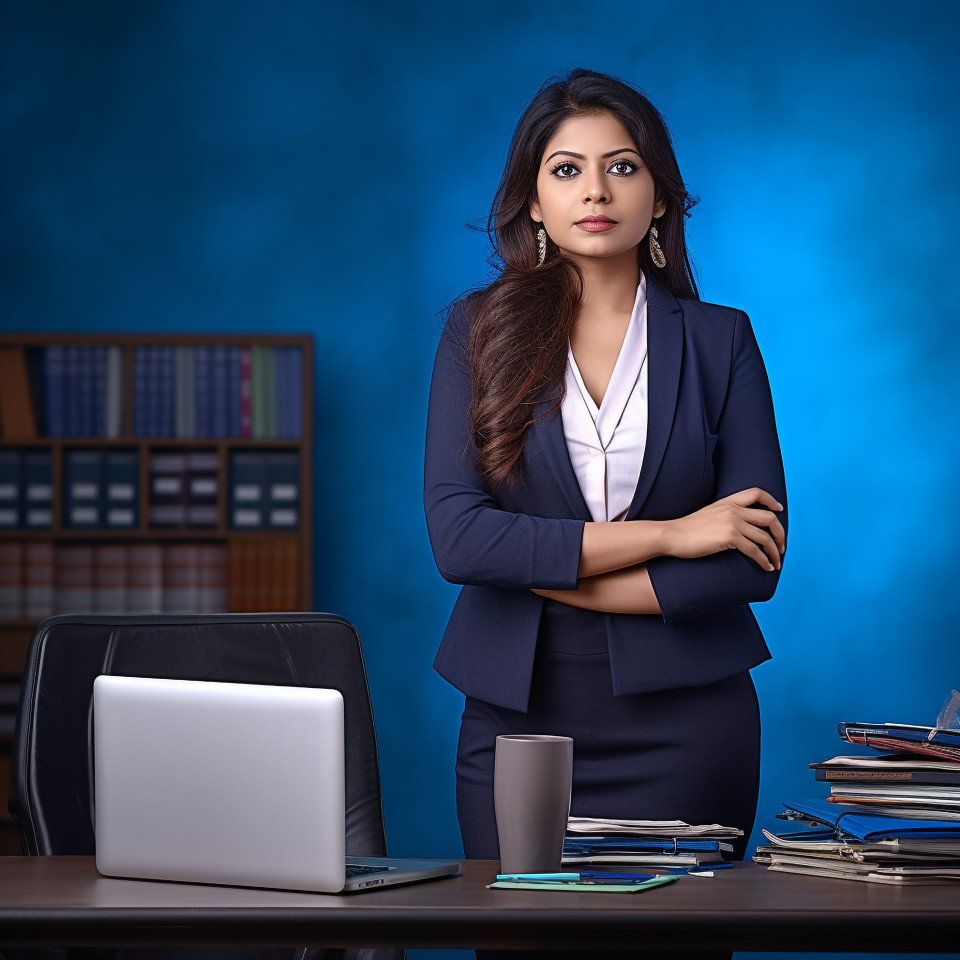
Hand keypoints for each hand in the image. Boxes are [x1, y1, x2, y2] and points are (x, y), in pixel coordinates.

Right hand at [664, 488, 784, 570]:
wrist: (672, 535)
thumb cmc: (686, 529)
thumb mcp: (709, 514)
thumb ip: (725, 515)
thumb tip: (739, 527)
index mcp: (728, 502)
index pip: (757, 493)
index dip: (772, 501)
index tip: (779, 510)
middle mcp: (734, 510)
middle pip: (769, 518)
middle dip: (780, 534)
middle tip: (781, 547)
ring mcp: (732, 523)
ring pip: (765, 537)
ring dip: (774, 552)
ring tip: (776, 563)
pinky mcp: (729, 538)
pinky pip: (755, 550)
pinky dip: (764, 560)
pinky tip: (766, 567)